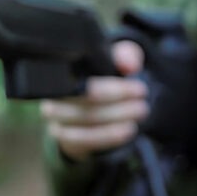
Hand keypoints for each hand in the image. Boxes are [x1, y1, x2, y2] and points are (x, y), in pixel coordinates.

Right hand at [40, 40, 149, 160]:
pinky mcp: (61, 136)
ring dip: (116, 120)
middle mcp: (53, 93)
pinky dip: (108, 136)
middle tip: (143, 104)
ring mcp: (54, 117)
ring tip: (139, 116)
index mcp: (63, 71)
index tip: (139, 89)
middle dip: (118, 105)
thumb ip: (124, 55)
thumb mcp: (113, 61)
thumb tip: (130, 65)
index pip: (86, 81)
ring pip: (86, 121)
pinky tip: (126, 131)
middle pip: (85, 102)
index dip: (113, 88)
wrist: (85, 104)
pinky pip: (83, 140)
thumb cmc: (100, 77)